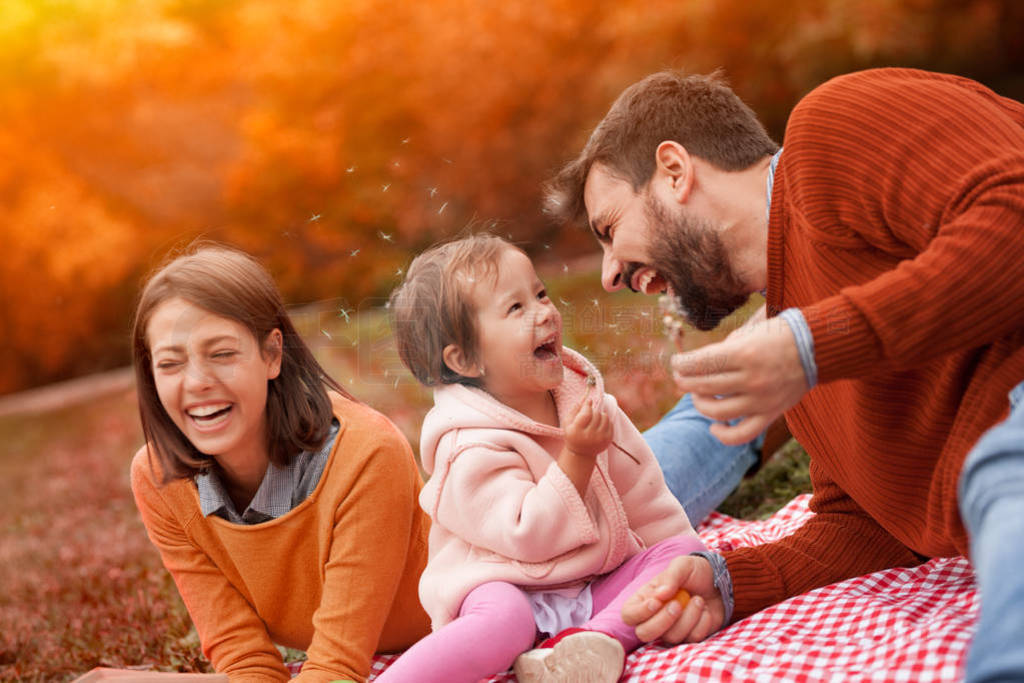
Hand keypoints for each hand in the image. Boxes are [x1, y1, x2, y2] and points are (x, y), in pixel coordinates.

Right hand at [563, 389, 612, 457]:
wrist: (581, 454)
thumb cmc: (573, 435)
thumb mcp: (567, 424)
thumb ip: (574, 410)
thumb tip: (585, 399)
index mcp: (577, 432)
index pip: (586, 414)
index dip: (588, 405)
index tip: (589, 401)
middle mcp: (589, 436)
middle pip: (596, 414)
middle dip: (593, 411)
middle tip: (589, 414)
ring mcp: (600, 439)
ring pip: (605, 417)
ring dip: (600, 415)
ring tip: (595, 419)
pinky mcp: (608, 440)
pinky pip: (610, 423)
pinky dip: (605, 421)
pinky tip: (600, 425)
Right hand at [622, 555, 724, 643]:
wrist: (720, 583)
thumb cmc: (695, 572)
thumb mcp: (682, 566)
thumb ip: (670, 577)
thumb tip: (660, 595)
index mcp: (645, 598)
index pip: (628, 614)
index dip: (640, 613)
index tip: (657, 601)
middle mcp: (654, 617)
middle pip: (644, 633)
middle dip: (663, 621)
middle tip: (678, 604)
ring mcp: (672, 629)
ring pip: (671, 637)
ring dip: (689, 617)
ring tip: (698, 600)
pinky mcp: (689, 637)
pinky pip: (691, 639)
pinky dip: (702, 622)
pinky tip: (705, 610)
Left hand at [671, 316, 807, 444]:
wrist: (816, 347)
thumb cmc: (777, 335)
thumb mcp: (748, 332)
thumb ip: (721, 350)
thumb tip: (693, 365)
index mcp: (744, 354)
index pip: (701, 363)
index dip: (682, 364)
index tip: (676, 362)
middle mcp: (752, 379)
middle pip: (704, 386)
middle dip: (685, 380)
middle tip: (680, 376)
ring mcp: (761, 400)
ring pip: (717, 411)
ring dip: (699, 403)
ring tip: (697, 395)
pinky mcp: (770, 414)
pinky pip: (742, 434)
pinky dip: (723, 435)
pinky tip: (713, 426)